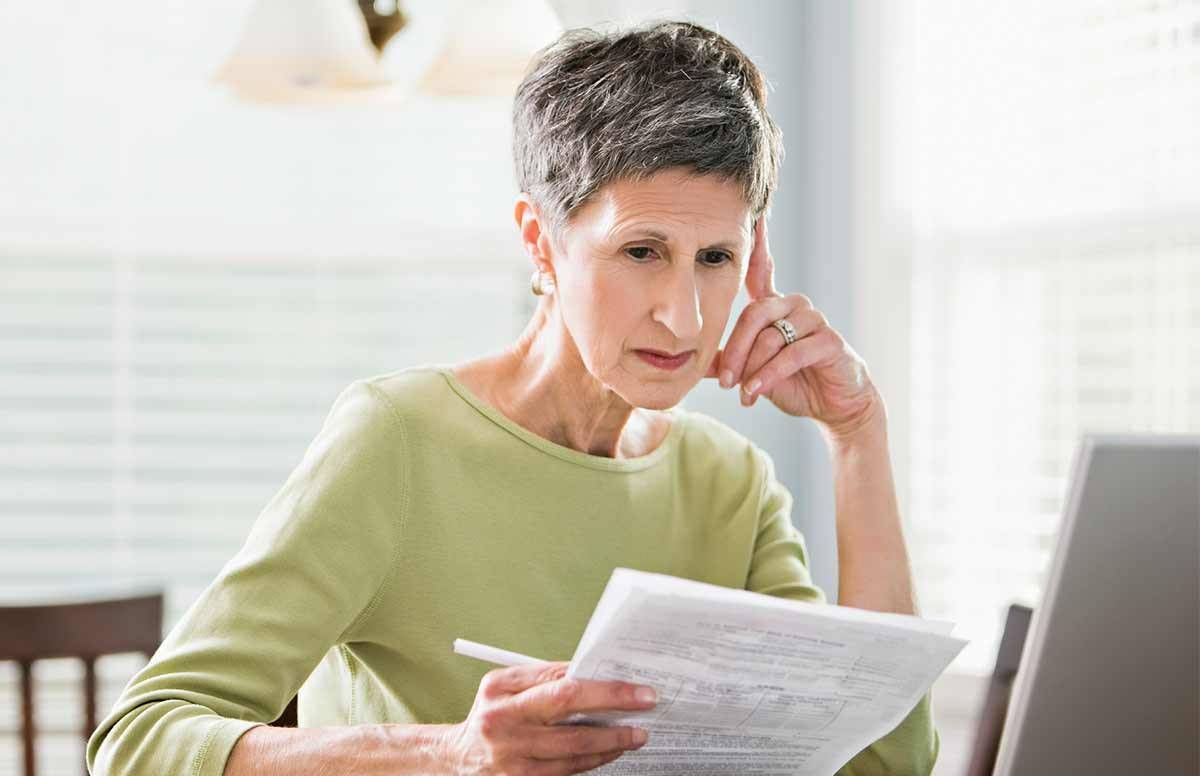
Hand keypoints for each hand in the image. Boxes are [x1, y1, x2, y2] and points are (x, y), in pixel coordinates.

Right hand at [443, 661, 654, 775]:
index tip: (638, 691)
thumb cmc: (490, 713)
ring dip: (610, 745)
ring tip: (635, 735)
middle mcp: (505, 730)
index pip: (564, 691)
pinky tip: (609, 751)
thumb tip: (589, 669)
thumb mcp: (504, 685)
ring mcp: (514, 763)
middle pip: (572, 729)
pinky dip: (593, 761)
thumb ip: (543, 676)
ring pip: (574, 756)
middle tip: (646, 715)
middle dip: (615, 722)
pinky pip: (567, 773)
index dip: (606, 692)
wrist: (457, 758)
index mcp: (502, 696)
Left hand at [705, 218, 882, 439]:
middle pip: (753, 315)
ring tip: (743, 392)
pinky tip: (757, 391)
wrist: (834, 405)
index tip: (752, 213)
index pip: (761, 268)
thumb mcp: (752, 371)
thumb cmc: (793, 383)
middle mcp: (794, 306)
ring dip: (752, 368)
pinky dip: (769, 375)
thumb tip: (689, 358)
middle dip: (735, 350)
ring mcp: (814, 320)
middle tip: (725, 381)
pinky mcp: (829, 341)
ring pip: (770, 336)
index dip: (757, 241)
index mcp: (774, 307)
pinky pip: (791, 354)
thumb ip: (726, 360)